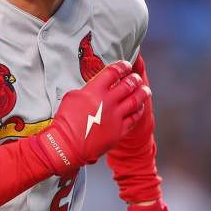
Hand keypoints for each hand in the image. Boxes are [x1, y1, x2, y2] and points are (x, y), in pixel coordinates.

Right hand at [33, 60, 149, 175]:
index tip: (126, 65)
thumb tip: (94, 87)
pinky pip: (134, 118)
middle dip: (135, 79)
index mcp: (95, 90)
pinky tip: (139, 107)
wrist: (67, 144)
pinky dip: (138, 111)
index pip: (113, 72)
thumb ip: (87, 89)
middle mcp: (108, 102)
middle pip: (128, 84)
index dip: (122, 66)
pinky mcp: (119, 131)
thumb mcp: (72, 96)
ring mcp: (115, 117)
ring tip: (145, 90)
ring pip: (135, 101)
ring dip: (142, 93)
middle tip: (136, 77)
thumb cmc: (66, 122)